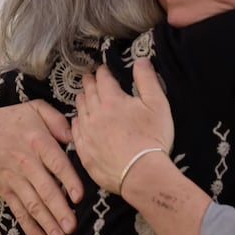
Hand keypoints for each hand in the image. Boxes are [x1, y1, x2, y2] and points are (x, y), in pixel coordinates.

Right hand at [0, 101, 80, 234]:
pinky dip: (30, 228)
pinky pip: (18, 212)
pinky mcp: (5, 190)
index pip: (56, 163)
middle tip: (72, 227)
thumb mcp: (34, 109)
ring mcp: (14, 179)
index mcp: (37, 142)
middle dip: (59, 210)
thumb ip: (57, 120)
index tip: (79, 197)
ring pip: (32, 205)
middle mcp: (25, 163)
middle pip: (44, 190)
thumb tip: (73, 136)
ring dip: (47, 223)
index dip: (68, 180)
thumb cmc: (10, 120)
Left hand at [72, 59, 173, 194]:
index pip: (103, 79)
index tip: (103, 69)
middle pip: (88, 92)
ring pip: (80, 110)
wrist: (141, 173)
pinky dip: (77, 122)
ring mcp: (87, 134)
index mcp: (112, 100)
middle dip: (90, 83)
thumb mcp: (157, 104)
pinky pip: (76, 132)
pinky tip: (79, 121)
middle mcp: (95, 114)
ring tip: (83, 96)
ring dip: (82, 100)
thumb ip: (147, 79)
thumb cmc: (153, 138)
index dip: (103, 72)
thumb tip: (140, 61)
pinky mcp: (85, 152)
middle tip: (89, 78)